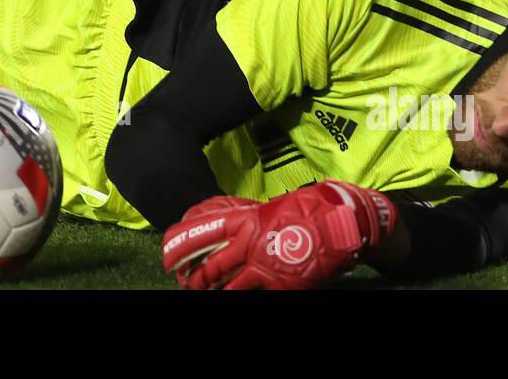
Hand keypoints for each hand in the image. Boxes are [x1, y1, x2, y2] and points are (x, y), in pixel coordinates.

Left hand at [161, 182, 397, 289]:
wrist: (341, 223)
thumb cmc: (306, 209)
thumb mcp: (270, 208)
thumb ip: (248, 219)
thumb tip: (229, 225)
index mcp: (246, 221)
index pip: (202, 232)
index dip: (180, 244)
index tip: (166, 254)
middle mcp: (251, 246)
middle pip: (212, 267)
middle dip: (195, 279)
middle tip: (185, 284)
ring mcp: (266, 268)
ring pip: (231, 289)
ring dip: (216, 293)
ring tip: (205, 296)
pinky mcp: (283, 287)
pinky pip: (257, 299)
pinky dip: (246, 299)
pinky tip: (239, 298)